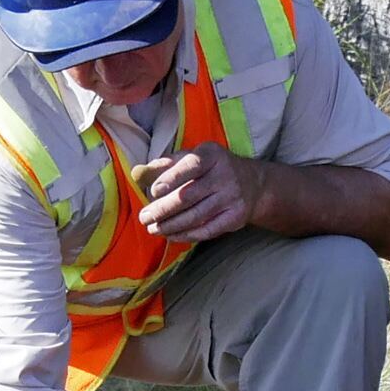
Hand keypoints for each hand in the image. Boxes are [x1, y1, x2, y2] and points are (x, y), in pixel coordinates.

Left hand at [138, 144, 254, 242]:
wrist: (252, 184)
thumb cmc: (210, 169)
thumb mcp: (191, 158)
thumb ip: (164, 165)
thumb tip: (137, 173)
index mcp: (212, 155)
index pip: (190, 166)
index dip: (171, 179)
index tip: (153, 192)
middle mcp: (225, 175)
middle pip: (189, 196)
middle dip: (163, 209)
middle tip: (144, 218)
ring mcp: (232, 197)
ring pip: (196, 216)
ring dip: (171, 225)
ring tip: (153, 229)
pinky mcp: (236, 217)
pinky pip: (208, 230)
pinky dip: (186, 235)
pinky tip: (171, 235)